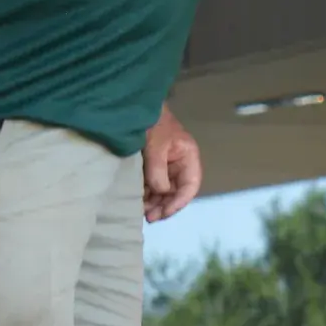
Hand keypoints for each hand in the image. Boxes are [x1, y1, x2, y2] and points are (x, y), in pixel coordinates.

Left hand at [143, 105, 202, 221]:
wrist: (135, 109)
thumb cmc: (152, 123)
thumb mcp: (156, 146)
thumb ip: (158, 171)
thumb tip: (161, 192)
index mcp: (188, 157)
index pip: (190, 185)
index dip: (179, 201)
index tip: (164, 212)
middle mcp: (180, 164)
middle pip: (177, 191)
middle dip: (165, 206)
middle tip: (150, 217)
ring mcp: (167, 165)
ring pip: (165, 191)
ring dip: (156, 203)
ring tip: (143, 212)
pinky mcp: (154, 166)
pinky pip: (154, 185)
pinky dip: (148, 195)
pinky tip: (140, 202)